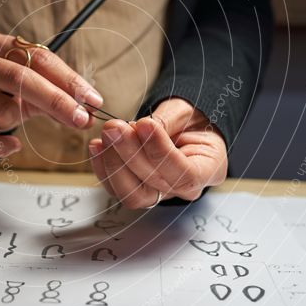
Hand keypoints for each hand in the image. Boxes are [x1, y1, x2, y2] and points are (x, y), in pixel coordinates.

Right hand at [0, 30, 102, 157]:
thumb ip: (55, 97)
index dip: (69, 80)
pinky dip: (1, 145)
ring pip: (3, 110)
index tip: (94, 100)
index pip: (38, 57)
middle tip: (82, 120)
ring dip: (15, 123)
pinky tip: (6, 143)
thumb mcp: (26, 91)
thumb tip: (89, 110)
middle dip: (56, 101)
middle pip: (20, 78)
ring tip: (5, 120)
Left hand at [89, 98, 227, 207]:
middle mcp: (185, 189)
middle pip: (154, 184)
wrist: (185, 126)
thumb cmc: (190, 119)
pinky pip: (116, 188)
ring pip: (132, 194)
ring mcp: (159, 193)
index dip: (161, 152)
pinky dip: (103, 167)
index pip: (185, 174)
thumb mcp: (186, 111)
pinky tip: (97, 145)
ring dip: (114, 163)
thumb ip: (166, 121)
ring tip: (107, 134)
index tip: (144, 124)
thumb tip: (140, 129)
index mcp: (208, 170)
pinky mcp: (137, 189)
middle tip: (115, 127)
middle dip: (131, 154)